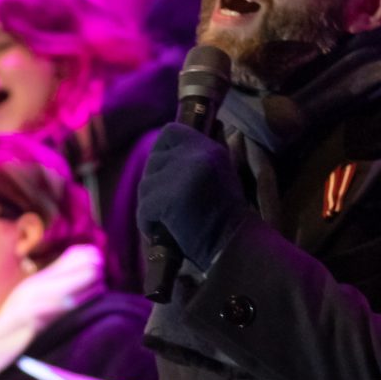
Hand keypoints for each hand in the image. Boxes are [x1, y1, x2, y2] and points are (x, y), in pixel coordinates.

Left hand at [137, 124, 248, 267]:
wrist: (236, 247)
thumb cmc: (227, 219)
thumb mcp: (220, 176)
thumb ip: (199, 159)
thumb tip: (182, 145)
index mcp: (209, 148)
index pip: (170, 132)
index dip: (161, 152)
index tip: (165, 174)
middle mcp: (197, 154)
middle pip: (153, 161)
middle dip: (154, 185)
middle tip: (166, 207)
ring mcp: (182, 174)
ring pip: (145, 186)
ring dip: (150, 207)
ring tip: (167, 223)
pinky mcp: (169, 198)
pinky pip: (144, 208)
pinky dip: (148, 224)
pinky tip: (163, 233)